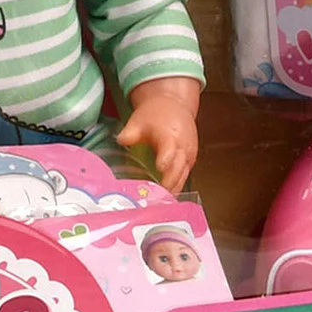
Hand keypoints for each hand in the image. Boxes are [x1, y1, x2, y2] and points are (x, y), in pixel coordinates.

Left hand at [116, 76, 199, 192]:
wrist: (175, 106)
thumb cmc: (156, 114)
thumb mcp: (139, 119)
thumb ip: (130, 132)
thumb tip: (121, 140)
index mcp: (170, 136)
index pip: (169, 151)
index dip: (165, 161)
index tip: (159, 171)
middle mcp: (183, 147)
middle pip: (178, 169)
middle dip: (168, 185)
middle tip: (154, 201)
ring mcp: (189, 155)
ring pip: (183, 176)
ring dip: (173, 189)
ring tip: (159, 205)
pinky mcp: (190, 160)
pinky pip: (185, 176)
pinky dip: (177, 186)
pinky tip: (166, 198)